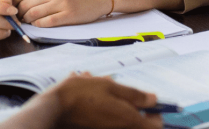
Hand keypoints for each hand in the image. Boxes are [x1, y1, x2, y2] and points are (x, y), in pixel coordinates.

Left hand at [13, 0, 111, 27]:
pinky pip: (46, 22)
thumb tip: (16, 2)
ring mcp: (61, 3)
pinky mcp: (68, 15)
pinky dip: (38, 25)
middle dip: (18, 14)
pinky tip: (39, 24)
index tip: (12, 9)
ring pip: (33, 14)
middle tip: (19, 19)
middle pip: (24, 5)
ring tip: (28, 22)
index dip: (12, 3)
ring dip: (27, 21)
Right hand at [42, 73, 161, 128]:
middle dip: (129, 104)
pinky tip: (88, 92)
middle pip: (136, 122)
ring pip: (119, 118)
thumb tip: (153, 99)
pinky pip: (106, 120)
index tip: (148, 103)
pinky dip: (102, 108)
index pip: (156, 126)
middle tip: (116, 89)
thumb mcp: (110, 87)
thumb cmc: (81, 95)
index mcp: (128, 121)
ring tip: (97, 85)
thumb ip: (135, 95)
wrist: (53, 109)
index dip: (155, 114)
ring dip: (113, 102)